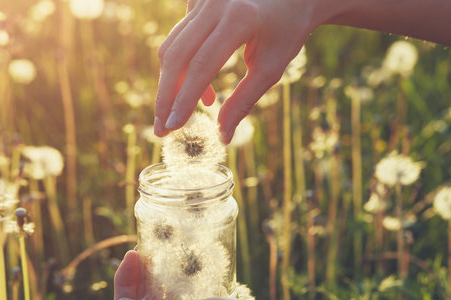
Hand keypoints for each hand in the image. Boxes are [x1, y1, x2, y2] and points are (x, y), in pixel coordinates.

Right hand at [154, 0, 320, 142]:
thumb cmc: (288, 30)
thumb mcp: (271, 68)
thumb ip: (244, 101)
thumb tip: (222, 136)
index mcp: (239, 19)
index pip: (200, 65)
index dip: (184, 99)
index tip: (172, 126)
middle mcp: (215, 4)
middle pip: (176, 55)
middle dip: (166, 96)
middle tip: (162, 128)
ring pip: (173, 45)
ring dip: (172, 83)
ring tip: (182, 112)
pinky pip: (180, 36)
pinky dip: (182, 64)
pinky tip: (198, 87)